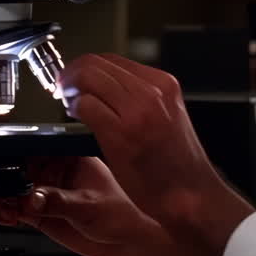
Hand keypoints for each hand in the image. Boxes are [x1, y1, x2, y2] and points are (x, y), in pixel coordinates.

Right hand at [0, 156, 203, 255]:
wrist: (130, 242)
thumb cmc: (124, 214)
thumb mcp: (90, 206)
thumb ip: (58, 202)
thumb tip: (32, 197)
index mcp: (70, 156)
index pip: (36, 147)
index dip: (17, 153)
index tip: (3, 162)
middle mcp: (55, 171)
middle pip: (18, 167)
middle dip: (4, 176)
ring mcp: (47, 191)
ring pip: (13, 189)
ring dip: (2, 195)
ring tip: (2, 204)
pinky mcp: (42, 213)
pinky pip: (15, 208)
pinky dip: (5, 211)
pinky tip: (5, 214)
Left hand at [55, 54, 255, 255]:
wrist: (192, 195)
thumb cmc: (178, 165)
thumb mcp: (168, 116)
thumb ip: (142, 97)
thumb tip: (106, 87)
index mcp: (164, 84)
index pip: (112, 59)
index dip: (87, 67)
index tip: (76, 79)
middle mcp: (152, 91)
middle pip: (95, 63)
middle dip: (72, 74)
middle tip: (64, 89)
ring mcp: (137, 110)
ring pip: (87, 78)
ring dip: (70, 89)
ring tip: (70, 104)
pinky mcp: (121, 133)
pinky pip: (85, 105)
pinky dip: (74, 109)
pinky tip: (77, 119)